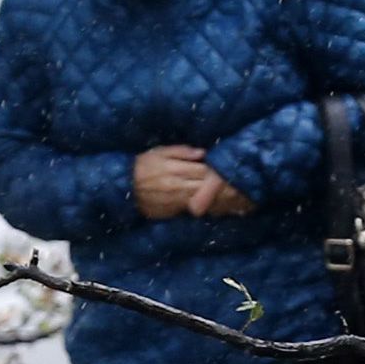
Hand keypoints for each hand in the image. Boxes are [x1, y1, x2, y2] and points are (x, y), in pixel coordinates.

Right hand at [132, 145, 256, 219]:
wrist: (124, 187)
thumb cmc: (142, 165)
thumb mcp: (158, 152)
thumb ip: (181, 151)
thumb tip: (203, 153)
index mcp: (175, 168)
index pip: (203, 170)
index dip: (217, 171)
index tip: (231, 170)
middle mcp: (178, 185)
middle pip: (206, 186)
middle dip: (221, 187)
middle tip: (240, 186)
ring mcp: (176, 200)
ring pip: (203, 200)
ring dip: (217, 199)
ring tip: (235, 198)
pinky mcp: (173, 211)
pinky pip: (193, 210)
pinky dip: (206, 208)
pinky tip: (218, 207)